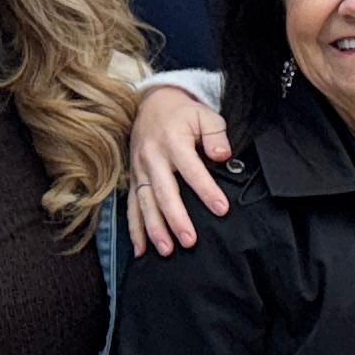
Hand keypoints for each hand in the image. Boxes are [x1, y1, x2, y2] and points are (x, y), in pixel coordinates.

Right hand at [127, 86, 236, 255]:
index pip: (192, 169)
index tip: (221, 209)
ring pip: (145, 203)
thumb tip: (223, 154)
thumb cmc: (184, 114)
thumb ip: (216, 134)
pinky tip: (141, 250)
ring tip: (166, 250)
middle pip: (164, 192)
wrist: (153, 104)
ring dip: (154, 229)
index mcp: (173, 142)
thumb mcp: (205, 115)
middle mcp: (152, 158)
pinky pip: (131, 207)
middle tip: (189, 240)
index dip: (206, 189)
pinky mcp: (133, 179)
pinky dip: (134, 229)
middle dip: (176, 218)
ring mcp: (140, 170)